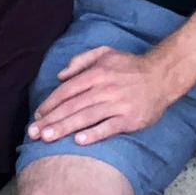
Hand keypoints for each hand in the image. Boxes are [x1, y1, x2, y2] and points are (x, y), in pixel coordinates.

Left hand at [27, 47, 184, 146]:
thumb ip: (81, 61)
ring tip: (47, 138)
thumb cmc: (130, 66)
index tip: (37, 117)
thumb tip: (60, 75)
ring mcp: (117, 105)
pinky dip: (93, 134)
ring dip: (64, 128)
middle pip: (71, 106)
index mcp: (96, 74)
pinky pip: (108, 128)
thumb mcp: (105, 53)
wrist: (162, 76)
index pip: (66, 91)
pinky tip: (78, 141)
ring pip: (85, 118)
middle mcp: (104, 89)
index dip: (49, 104)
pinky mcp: (129, 119)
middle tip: (33, 133)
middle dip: (50, 121)